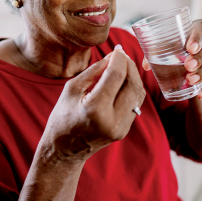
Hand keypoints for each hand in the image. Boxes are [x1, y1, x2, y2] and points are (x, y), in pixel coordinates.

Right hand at [40, 47, 145, 162]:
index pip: (116, 75)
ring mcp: (120, 128)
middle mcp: (112, 120)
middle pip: (133, 84)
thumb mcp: (72, 88)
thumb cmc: (63, 116)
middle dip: (130, 66)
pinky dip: (131, 89)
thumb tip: (114, 55)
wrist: (64, 150)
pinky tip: (121, 83)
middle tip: (122, 56)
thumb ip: (95, 71)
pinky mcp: (125, 130)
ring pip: (138, 94)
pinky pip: (135, 104)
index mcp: (95, 109)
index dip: (119, 58)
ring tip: (122, 67)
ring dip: (133, 77)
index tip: (117, 49)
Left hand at [143, 20, 201, 99]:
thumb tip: (146, 65)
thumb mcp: (168, 46)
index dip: (198, 38)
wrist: (193, 57)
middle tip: (188, 67)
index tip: (190, 48)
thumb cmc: (178, 47)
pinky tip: (201, 93)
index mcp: (201, 26)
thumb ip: (156, 52)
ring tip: (191, 81)